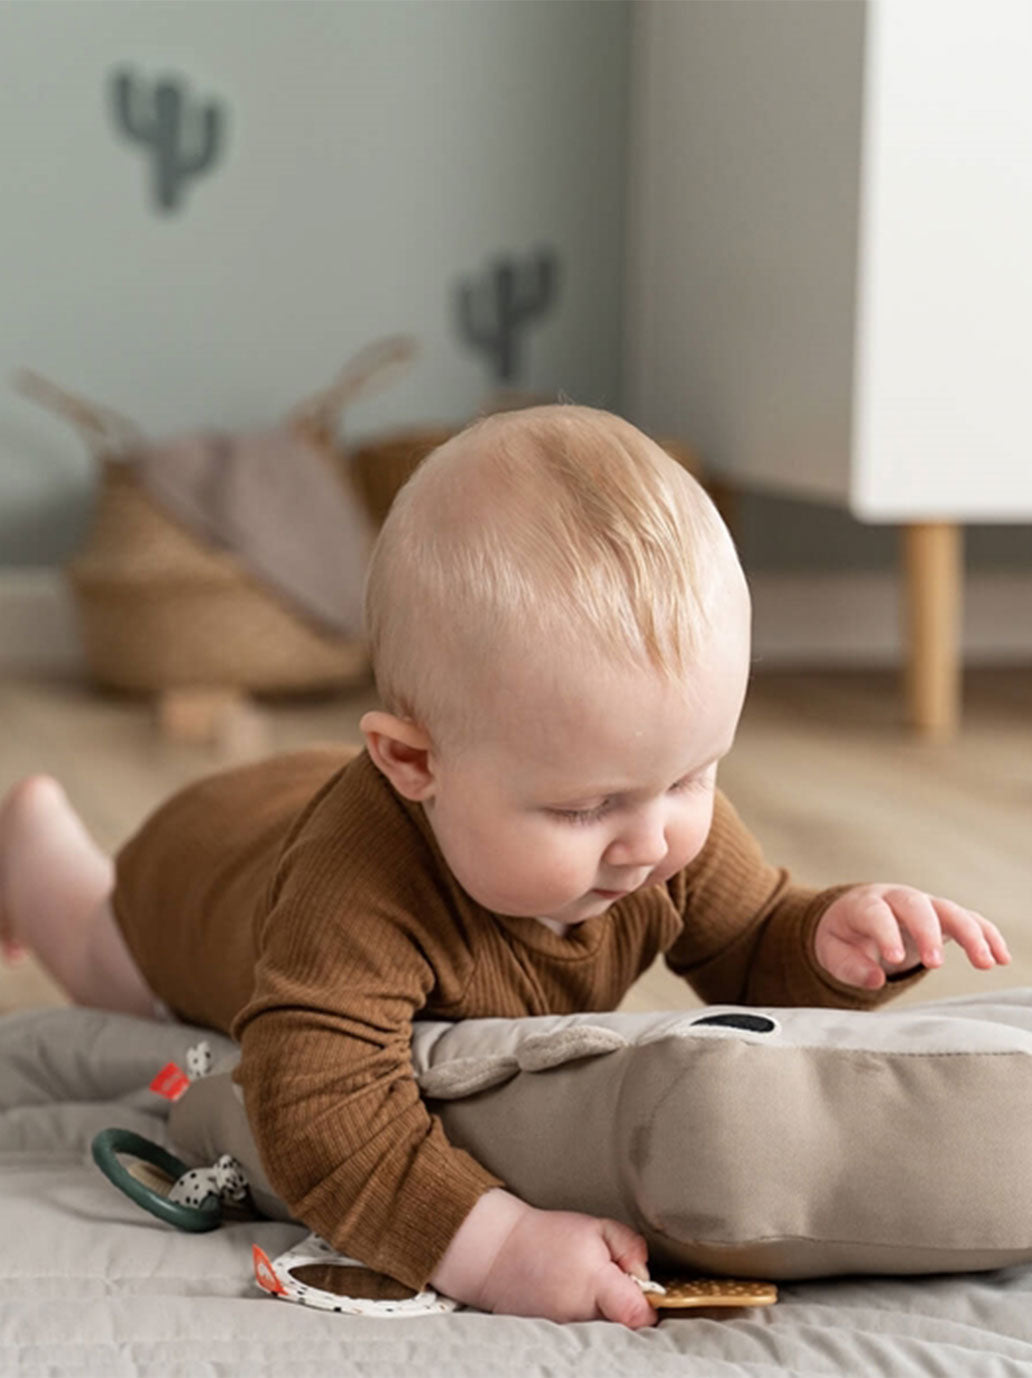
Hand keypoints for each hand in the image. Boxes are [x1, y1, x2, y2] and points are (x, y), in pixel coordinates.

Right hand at [431, 1189, 656, 1326]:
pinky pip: (584, 1336)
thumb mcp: (595, 1226)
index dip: (649, 1304)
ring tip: (588, 1289)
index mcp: (595, 1284)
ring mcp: (566, 1332)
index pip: (639, 1314)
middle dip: (627, 1306)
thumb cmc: (547, 1236)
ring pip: (605, 1332)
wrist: (499, 1253)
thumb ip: (630, 1246)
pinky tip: (573, 1299)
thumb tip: (645, 1275)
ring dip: (606, 1314)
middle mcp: (582, 1316)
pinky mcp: (554, 1339)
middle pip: (625, 1326)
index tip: (644, 1291)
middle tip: (613, 1284)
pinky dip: (587, 1320)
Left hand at [814, 883, 1010, 990]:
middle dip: (928, 932)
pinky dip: (986, 935)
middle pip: (916, 906)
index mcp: (864, 904)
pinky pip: (969, 919)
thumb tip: (875, 979)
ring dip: (970, 934)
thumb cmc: (843, 936)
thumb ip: (849, 966)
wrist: (854, 917)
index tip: (894, 959)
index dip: (885, 933)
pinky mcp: (942, 917)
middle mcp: (896, 898)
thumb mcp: (832, 951)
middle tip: (936, 964)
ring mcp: (923, 905)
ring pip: (949, 910)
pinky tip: (1001, 957)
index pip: (876, 913)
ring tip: (986, 963)